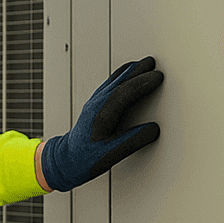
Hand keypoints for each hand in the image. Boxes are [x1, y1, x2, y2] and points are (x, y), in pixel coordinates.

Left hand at [40, 57, 163, 191]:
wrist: (65, 160)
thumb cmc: (85, 159)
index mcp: (102, 115)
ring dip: (129, 71)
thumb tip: (153, 129)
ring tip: (144, 63)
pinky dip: (120, 76)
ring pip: (114, 81)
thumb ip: (133, 141)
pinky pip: (109, 84)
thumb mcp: (111, 154)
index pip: (125, 92)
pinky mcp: (94, 105)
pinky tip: (126, 74)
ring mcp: (94, 103)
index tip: (158, 76)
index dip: (143, 83)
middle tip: (154, 62)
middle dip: (138, 71)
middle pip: (120, 82)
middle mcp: (97, 105)